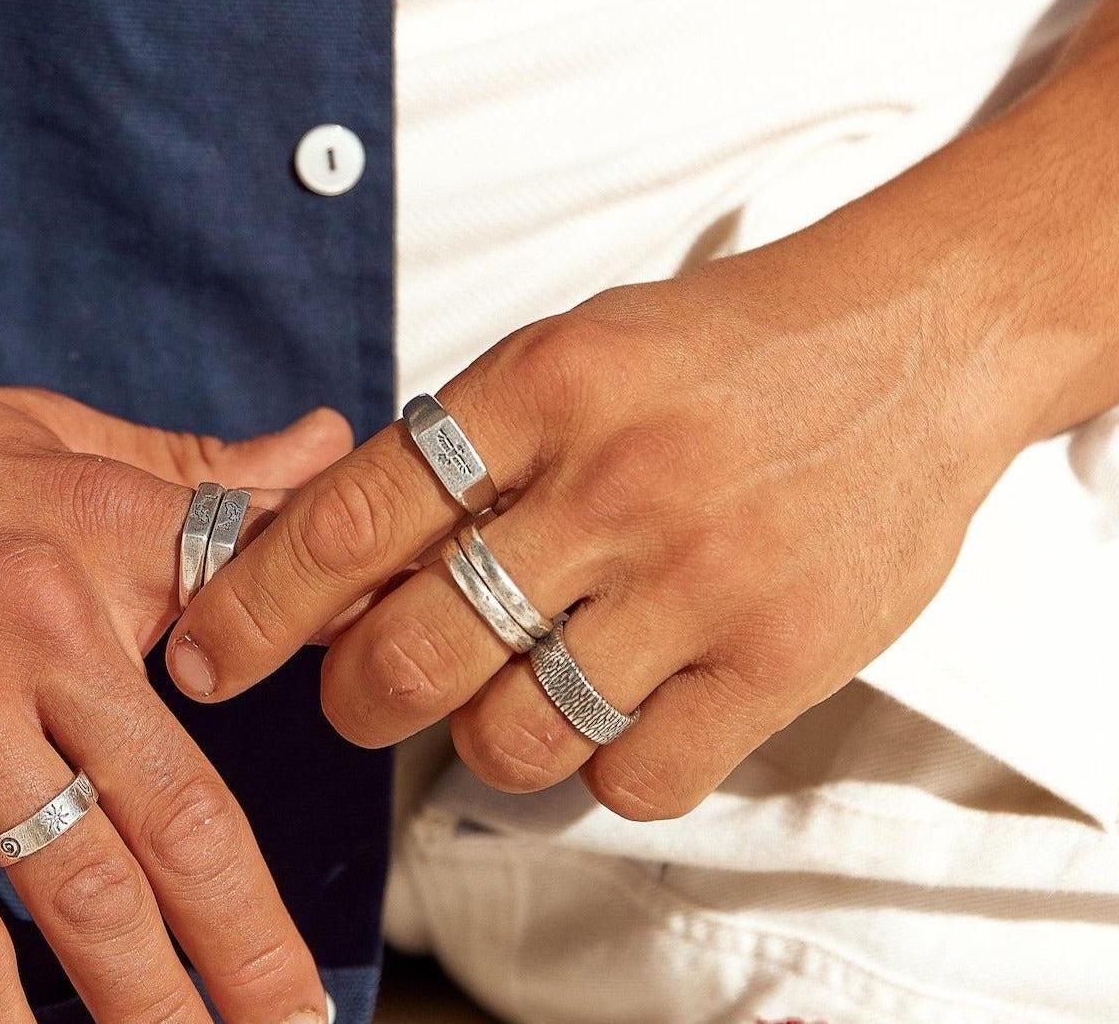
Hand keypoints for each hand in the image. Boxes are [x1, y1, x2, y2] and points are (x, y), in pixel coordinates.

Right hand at [0, 339, 349, 1023]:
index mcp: (102, 532)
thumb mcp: (44, 427)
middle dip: (253, 945)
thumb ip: (192, 462)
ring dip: (150, 1004)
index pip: (248, 614)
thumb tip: (329, 441)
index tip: (389, 748)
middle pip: (180, 816)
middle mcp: (40, 631)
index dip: (326, 677)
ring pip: (78, 894)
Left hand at [171, 222, 1027, 820]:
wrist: (911, 340)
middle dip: (350, 697)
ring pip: (514, 734)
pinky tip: (611, 711)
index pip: (353, 515)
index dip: (257, 602)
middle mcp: (611, 482)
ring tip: (497, 696)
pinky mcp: (781, 657)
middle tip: (353, 693)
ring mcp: (700, 576)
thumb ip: (464, 449)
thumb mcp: (569, 349)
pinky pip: (637, 778)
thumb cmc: (717, 348)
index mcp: (539, 386)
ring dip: (476, 739)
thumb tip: (337, 560)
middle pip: (413, 651)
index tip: (207, 653)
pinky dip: (600, 769)